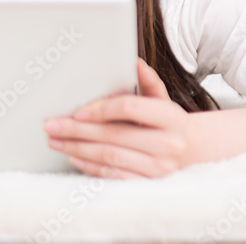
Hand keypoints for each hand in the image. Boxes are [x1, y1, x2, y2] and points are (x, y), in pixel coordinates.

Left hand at [43, 58, 190, 178]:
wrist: (192, 152)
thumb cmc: (168, 122)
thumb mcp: (162, 99)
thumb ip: (148, 81)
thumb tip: (134, 61)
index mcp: (171, 118)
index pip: (130, 108)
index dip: (101, 108)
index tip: (77, 110)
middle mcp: (168, 145)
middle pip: (114, 136)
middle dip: (78, 130)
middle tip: (52, 126)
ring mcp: (159, 168)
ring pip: (110, 158)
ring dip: (78, 149)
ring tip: (56, 141)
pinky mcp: (149, 185)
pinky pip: (114, 178)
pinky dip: (91, 168)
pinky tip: (74, 158)